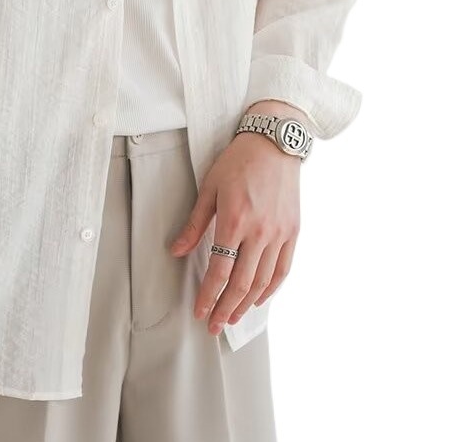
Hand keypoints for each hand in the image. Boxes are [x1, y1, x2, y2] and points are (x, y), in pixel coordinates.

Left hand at [169, 109, 301, 334]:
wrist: (274, 143)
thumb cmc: (238, 161)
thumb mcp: (209, 188)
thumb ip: (195, 223)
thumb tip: (176, 249)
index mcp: (235, 220)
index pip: (220, 270)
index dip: (209, 295)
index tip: (200, 312)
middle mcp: (260, 231)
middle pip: (242, 282)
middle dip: (225, 308)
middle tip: (213, 326)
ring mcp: (280, 233)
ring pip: (263, 281)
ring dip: (247, 304)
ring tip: (232, 317)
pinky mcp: (293, 231)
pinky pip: (283, 269)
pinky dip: (271, 288)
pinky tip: (258, 299)